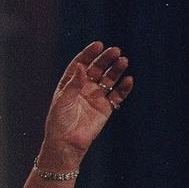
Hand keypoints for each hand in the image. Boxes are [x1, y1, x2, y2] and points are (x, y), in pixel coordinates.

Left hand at [40, 41, 133, 168]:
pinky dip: (124, 88)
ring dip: (116, 70)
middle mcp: (84, 87)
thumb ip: (74, 83)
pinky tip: (128, 80)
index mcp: (70, 83)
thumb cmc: (59, 120)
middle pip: (97, 69)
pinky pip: (117, 95)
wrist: (67, 142)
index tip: (98, 45)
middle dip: (106, 59)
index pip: (80, 64)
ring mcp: (96, 97)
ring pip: (109, 79)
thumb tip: (81, 66)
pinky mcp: (106, 108)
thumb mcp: (63, 100)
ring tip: (123, 61)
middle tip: (115, 51)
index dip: (89, 54)